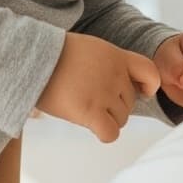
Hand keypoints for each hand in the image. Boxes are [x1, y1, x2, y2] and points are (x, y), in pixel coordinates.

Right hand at [37, 32, 160, 144]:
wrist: (32, 57)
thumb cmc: (54, 54)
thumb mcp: (90, 48)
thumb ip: (107, 64)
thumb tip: (116, 87)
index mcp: (116, 56)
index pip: (150, 72)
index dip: (149, 85)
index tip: (140, 92)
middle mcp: (115, 75)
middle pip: (130, 102)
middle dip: (115, 105)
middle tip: (91, 100)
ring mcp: (104, 94)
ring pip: (121, 119)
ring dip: (107, 119)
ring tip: (84, 109)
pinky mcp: (91, 111)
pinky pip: (111, 133)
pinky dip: (104, 133)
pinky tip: (92, 127)